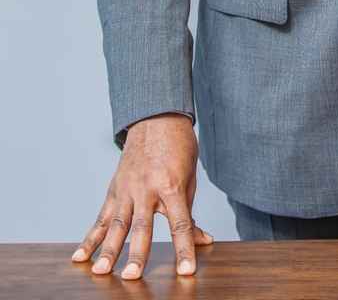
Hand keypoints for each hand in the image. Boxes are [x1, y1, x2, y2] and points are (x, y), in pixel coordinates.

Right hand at [70, 113, 213, 278]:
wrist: (156, 117)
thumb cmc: (178, 147)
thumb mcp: (190, 177)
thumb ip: (189, 212)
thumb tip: (202, 241)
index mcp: (172, 185)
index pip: (180, 223)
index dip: (185, 248)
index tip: (187, 271)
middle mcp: (147, 188)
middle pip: (142, 225)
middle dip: (138, 253)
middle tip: (132, 276)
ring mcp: (127, 189)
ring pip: (117, 224)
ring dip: (108, 250)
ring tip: (100, 271)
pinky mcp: (114, 189)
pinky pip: (101, 217)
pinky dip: (90, 238)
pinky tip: (79, 257)